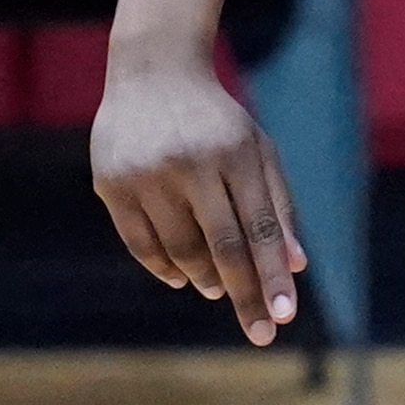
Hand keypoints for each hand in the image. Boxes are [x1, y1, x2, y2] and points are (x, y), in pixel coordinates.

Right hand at [90, 48, 306, 343]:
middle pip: (223, 247)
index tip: (284, 316)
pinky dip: (164, 267)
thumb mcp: (258, 151)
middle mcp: (190, 163)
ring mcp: (146, 173)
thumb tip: (293, 265)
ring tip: (218, 288)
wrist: (153, 72)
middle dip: (245, 295)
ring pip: (180, 250)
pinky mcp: (111, 181)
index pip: (259, 228)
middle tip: (259, 332)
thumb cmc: (217, 121)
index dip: (272, 276)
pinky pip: (140, 242)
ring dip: (205, 278)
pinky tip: (182, 277)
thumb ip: (278, 205)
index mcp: (235, 153)